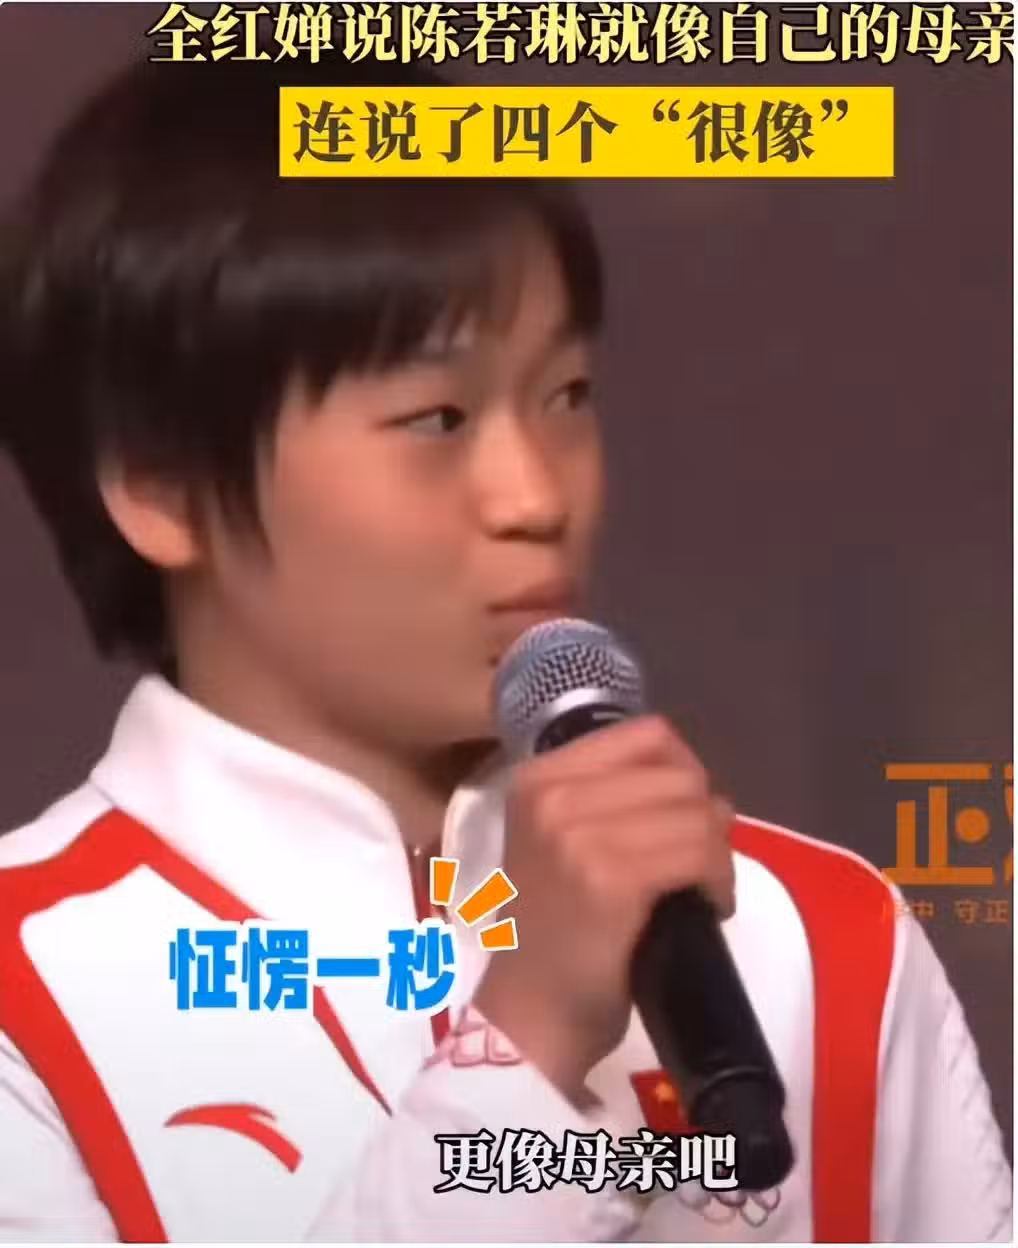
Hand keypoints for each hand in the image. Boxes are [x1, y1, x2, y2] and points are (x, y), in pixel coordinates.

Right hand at [473, 715, 734, 1105]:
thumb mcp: (561, 844)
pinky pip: (699, 853)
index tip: (687, 818)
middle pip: (678, 773)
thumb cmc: (551, 935)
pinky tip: (712, 907)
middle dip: (706, 817)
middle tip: (700, 866)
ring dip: (717, 853)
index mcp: (539, 778)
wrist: (529, 1015)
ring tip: (705, 889)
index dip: (685, 772)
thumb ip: (612, 802)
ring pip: (696, 812)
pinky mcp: (611, 878)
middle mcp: (552, 795)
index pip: (646, 734)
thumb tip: (702, 791)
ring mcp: (578, 833)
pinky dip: (719, 880)